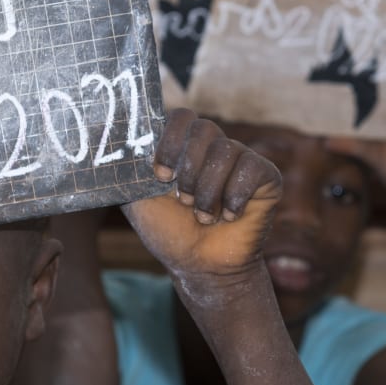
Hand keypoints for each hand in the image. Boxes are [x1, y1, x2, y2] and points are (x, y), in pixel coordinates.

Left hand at [123, 109, 280, 285]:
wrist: (201, 267)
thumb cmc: (170, 232)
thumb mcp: (138, 199)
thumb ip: (130, 168)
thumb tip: (118, 139)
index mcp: (185, 148)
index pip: (182, 117)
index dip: (171, 142)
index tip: (162, 175)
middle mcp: (214, 148)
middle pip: (205, 129)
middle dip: (190, 171)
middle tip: (184, 201)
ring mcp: (242, 160)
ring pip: (227, 150)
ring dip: (209, 191)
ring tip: (204, 216)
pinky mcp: (267, 177)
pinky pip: (252, 168)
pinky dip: (235, 197)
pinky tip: (229, 216)